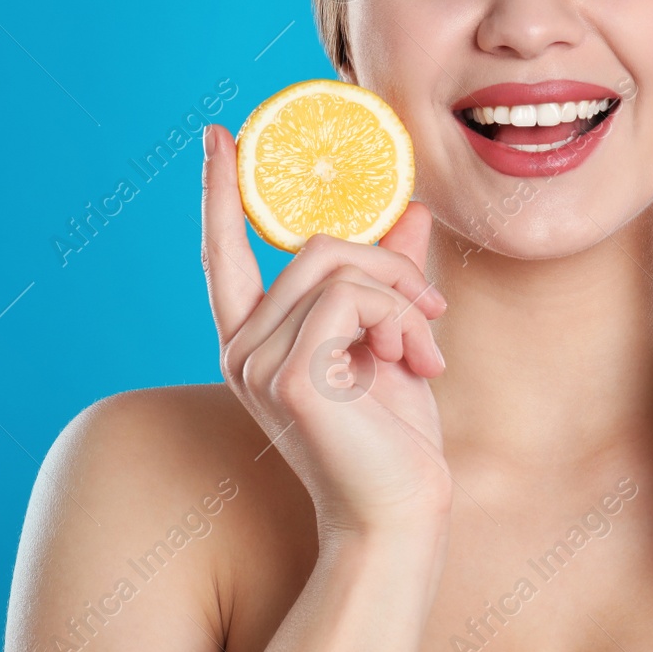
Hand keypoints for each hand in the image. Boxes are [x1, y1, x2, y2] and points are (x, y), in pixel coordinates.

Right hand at [200, 123, 452, 534]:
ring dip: (402, 296)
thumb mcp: (394, 341)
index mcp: (257, 342)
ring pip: (339, 266)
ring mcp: (257, 362)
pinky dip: (399, 316)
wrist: (402, 515)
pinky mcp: (289, 374)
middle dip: (387, 265)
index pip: (224, 256)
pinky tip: (419, 361)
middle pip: (312, 247)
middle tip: (432, 313)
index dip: (220, 193)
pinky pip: (353, 296)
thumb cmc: (395, 441)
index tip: (220, 136)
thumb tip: (410, 211)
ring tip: (427, 348)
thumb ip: (390, 278)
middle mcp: (242, 350)